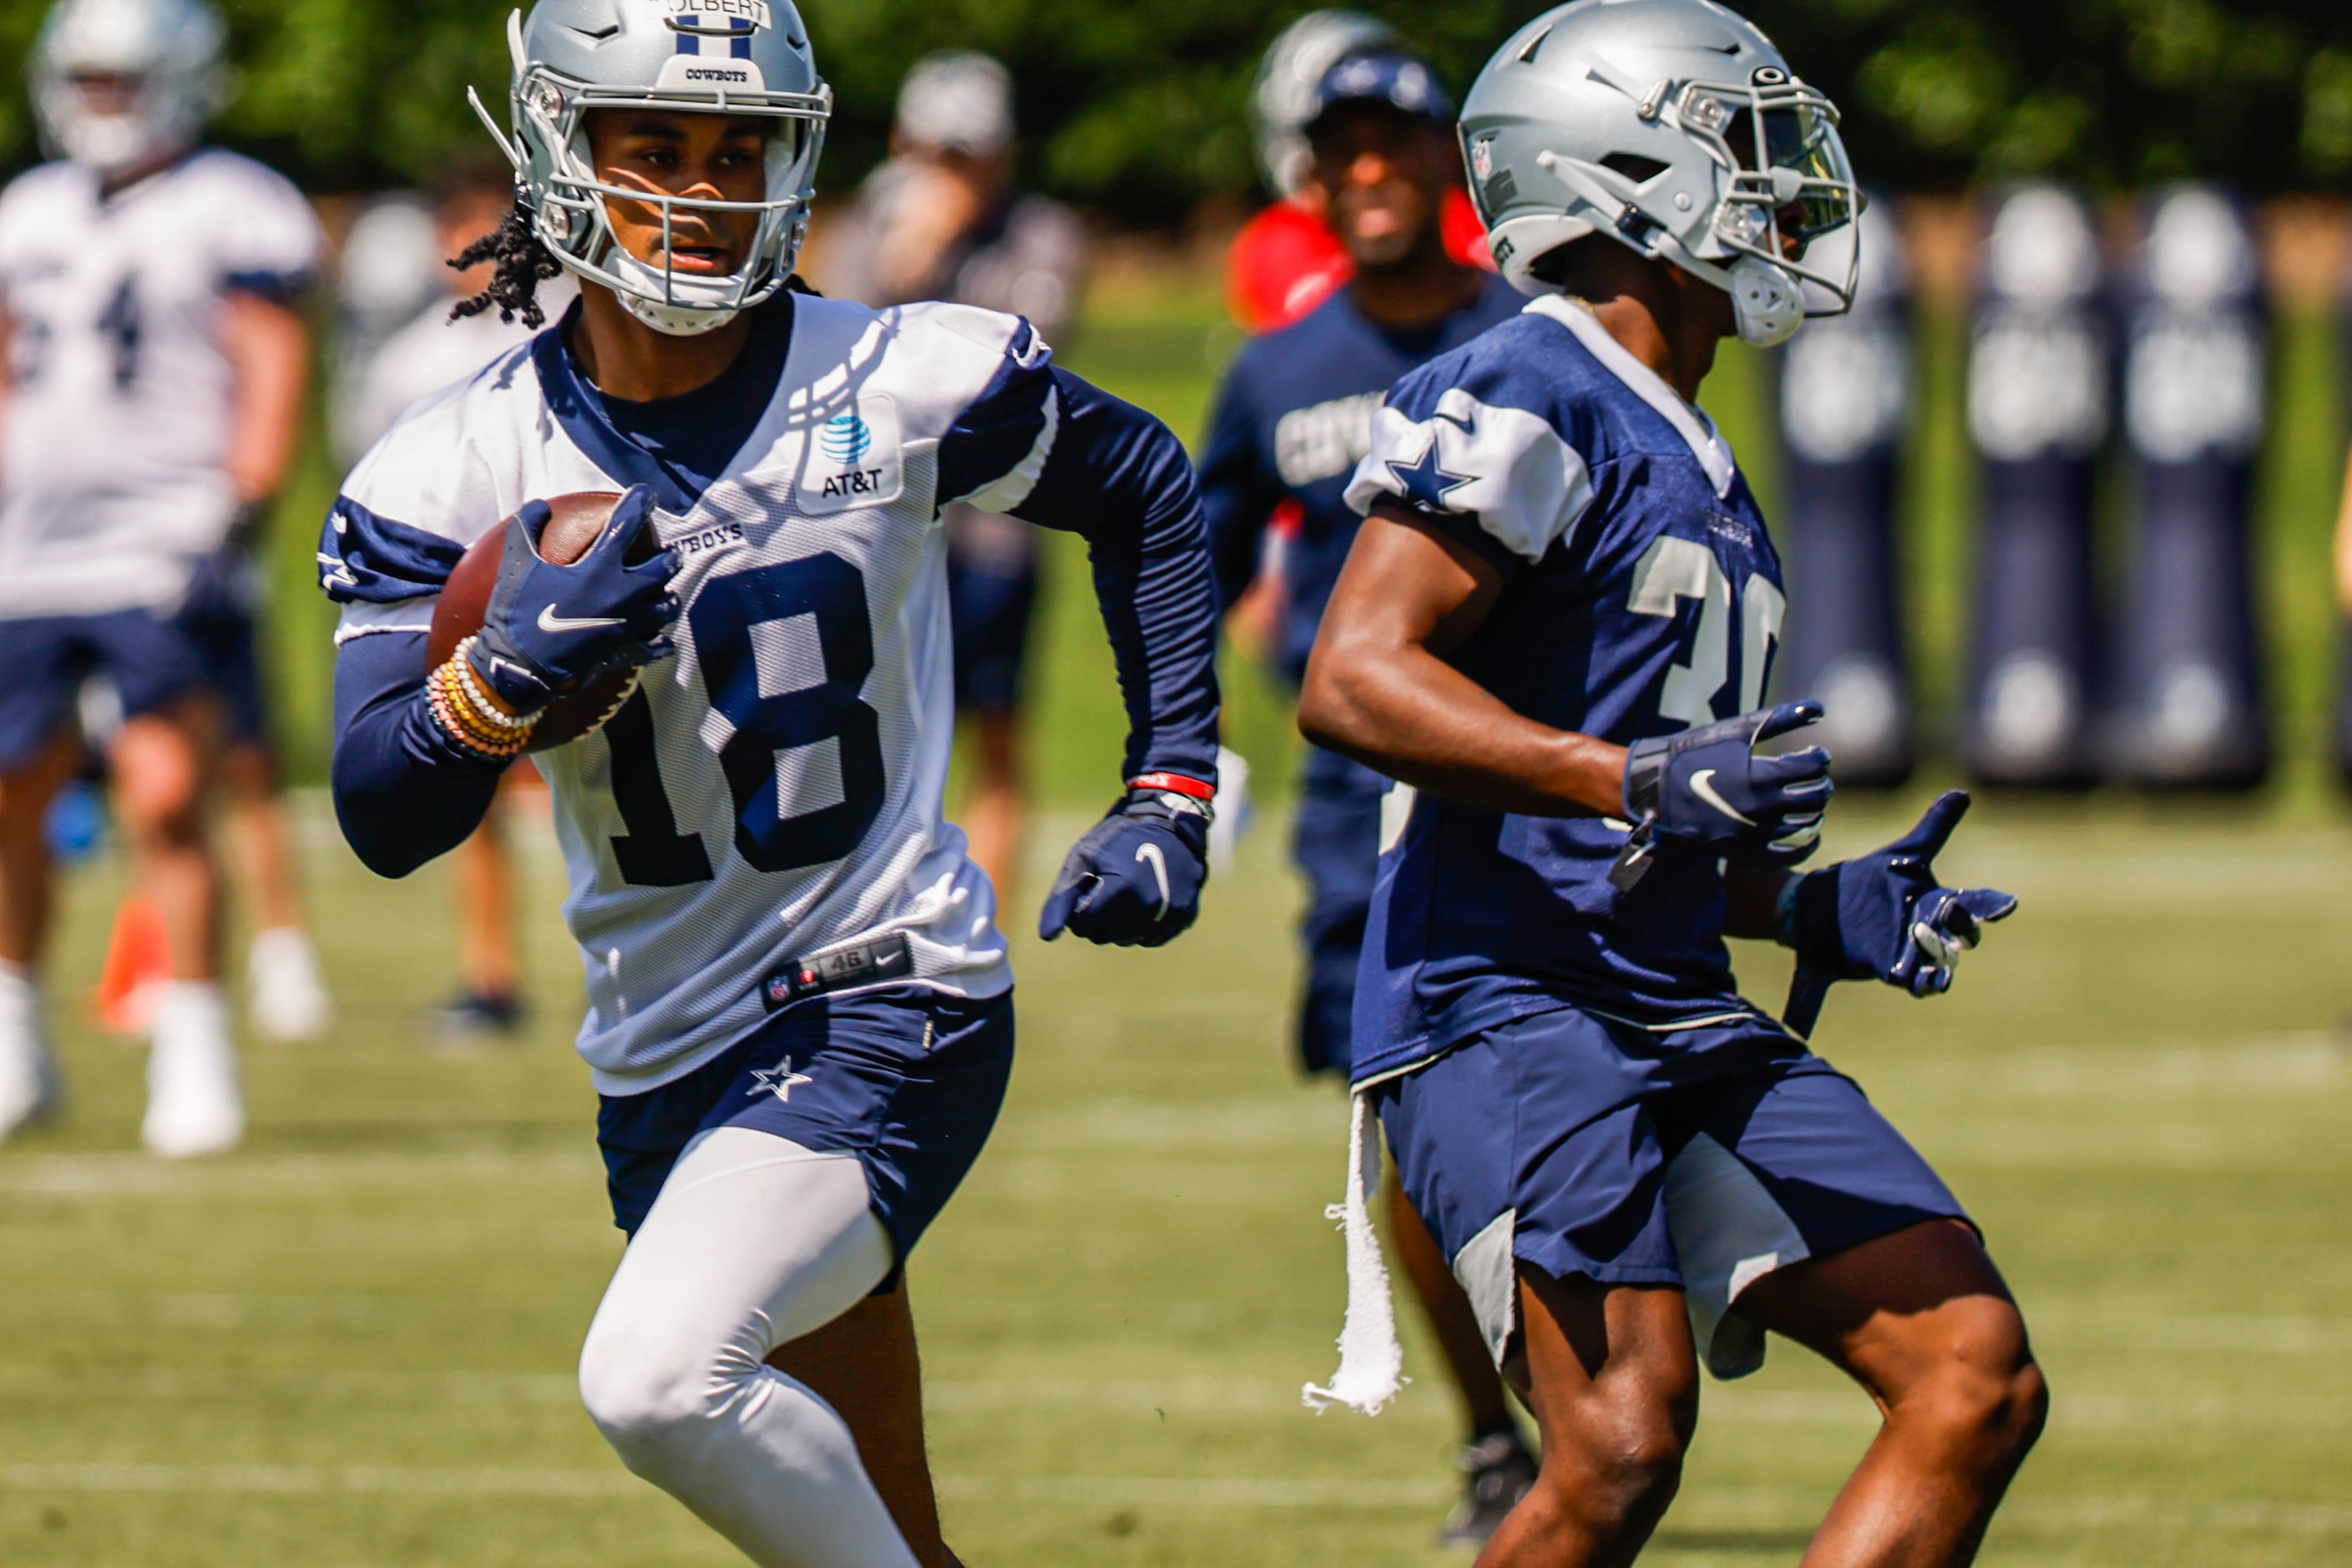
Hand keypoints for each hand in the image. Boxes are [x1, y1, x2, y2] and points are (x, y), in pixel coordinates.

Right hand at [467, 486, 681, 711]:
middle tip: (671, 553)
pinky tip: (663, 641)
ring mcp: (630, 625)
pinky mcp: (628, 652)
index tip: (648, 493)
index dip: (639, 504)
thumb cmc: (519, 613)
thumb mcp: (517, 564)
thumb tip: (538, 504)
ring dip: (668, 598)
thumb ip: (527, 529)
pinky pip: (656, 647)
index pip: (627, 525)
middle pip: (663, 568)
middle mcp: (624, 594)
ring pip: (667, 607)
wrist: (522, 667)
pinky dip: (661, 643)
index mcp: (600, 569)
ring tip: (667, 595)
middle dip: (670, 558)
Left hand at [1039, 785, 1211, 946]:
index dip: (1081, 908)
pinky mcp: (1185, 917)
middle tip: (1109, 889)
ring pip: (1126, 940)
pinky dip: (1143, 925)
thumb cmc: (1119, 839)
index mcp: (1120, 890)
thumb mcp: (1083, 858)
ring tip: (1129, 891)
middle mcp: (1147, 906)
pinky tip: (1147, 898)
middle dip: (1099, 918)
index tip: (1090, 888)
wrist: (1170, 822)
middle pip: (1104, 937)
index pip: (1083, 927)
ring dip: (1121, 923)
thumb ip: (1061, 899)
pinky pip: (1150, 939)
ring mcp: (1169, 914)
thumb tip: (1047, 936)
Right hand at [1620, 701, 1832, 877]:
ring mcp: (1756, 834)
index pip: (1813, 767)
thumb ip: (1779, 719)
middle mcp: (1764, 808)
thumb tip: (1818, 709)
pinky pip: (1787, 857)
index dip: (1819, 758)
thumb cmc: (1694, 754)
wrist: (1655, 789)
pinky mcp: (1746, 852)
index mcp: (1763, 777)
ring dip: (1815, 810)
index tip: (1815, 754)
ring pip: (1806, 825)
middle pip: (1815, 797)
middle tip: (1817, 776)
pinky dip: (1806, 847)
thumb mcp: (1735, 730)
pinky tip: (1811, 835)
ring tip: (1810, 800)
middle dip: (1821, 783)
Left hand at [1783, 790, 2017, 1031]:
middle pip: (1962, 935)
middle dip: (1963, 928)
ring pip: (1944, 963)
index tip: (2009, 902)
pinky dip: (1925, 984)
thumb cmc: (1872, 881)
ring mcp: (1916, 953)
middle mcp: (1934, 930)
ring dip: (1943, 962)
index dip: (1993, 903)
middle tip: (1953, 913)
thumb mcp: (1904, 855)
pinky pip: (1918, 984)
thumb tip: (1963, 793)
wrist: (1826, 909)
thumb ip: (1934, 828)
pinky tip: (1927, 983)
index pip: (1975, 902)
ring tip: (1937, 959)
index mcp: (1939, 902)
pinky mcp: (1893, 970)